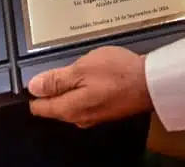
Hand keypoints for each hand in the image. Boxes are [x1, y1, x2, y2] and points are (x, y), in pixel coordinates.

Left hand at [28, 46, 152, 127]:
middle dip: (52, 89)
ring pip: (70, 103)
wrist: (151, 82)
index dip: (34, 91)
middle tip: (60, 66)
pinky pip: (85, 102)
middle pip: (54, 106)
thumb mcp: (82, 69)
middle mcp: (79, 118)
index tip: (36, 75)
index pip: (39, 107)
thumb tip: (33, 87)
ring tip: (77, 68)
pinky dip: (84, 89)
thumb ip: (56, 79)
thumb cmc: (117, 73)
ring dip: (70, 87)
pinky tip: (91, 76)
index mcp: (69, 109)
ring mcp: (93, 116)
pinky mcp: (106, 111)